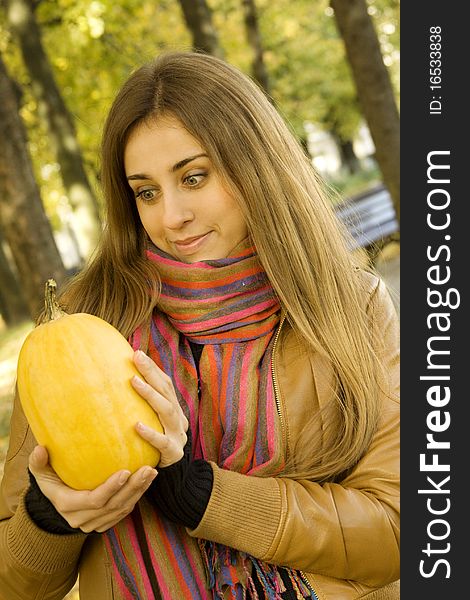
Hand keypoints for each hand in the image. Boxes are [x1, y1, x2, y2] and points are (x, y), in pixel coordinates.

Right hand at [28, 445, 156, 532]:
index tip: (125, 471)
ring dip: (139, 491)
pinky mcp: (105, 522)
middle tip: (148, 469)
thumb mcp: (40, 473)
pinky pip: (124, 512)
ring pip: (122, 510)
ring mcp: (95, 523)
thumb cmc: (49, 481)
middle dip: (133, 488)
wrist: (55, 504)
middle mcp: (82, 519)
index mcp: (68, 505)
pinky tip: (147, 481)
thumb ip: (38, 462)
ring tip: (152, 472)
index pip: (94, 500)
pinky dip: (136, 497)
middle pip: (113, 505)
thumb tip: (40, 448)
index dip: (111, 488)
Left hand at [131, 350, 188, 467]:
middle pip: (166, 391)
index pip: (165, 384)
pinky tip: (136, 426)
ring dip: (151, 395)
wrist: (173, 478)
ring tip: (134, 382)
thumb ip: (138, 407)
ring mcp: (178, 435)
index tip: (136, 353)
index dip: (153, 368)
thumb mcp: (150, 424)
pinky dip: (150, 434)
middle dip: (151, 373)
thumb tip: (113, 385)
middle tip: (136, 357)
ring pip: (167, 411)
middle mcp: (178, 419)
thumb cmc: (152, 447)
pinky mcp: (173, 453)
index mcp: (174, 409)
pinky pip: (162, 443)